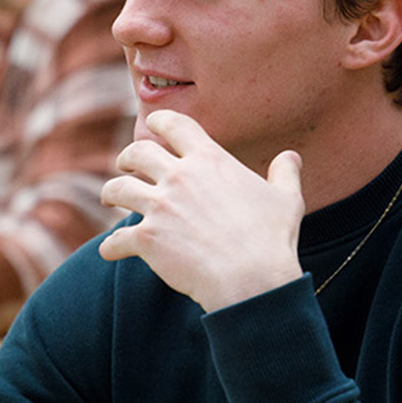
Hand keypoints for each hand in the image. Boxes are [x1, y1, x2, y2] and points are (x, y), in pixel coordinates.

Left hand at [98, 110, 304, 311]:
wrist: (251, 280)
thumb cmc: (272, 240)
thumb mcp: (286, 200)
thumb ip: (285, 174)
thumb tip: (291, 157)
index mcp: (210, 160)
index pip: (174, 125)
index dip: (159, 122)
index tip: (153, 125)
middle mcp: (179, 177)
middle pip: (137, 152)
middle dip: (128, 157)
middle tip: (127, 165)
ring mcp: (160, 207)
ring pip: (117, 189)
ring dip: (111, 193)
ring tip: (110, 199)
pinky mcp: (147, 239)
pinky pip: (115, 239)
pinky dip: (110, 247)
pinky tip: (111, 252)